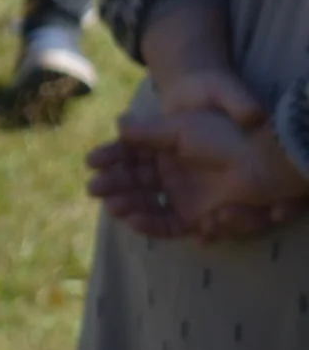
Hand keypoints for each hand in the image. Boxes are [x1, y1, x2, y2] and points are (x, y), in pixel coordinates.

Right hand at [99, 108, 308, 239]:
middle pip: (134, 180)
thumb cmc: (222, 138)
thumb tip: (117, 126)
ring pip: (146, 202)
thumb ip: (148, 131)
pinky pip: (166, 223)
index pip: (131, 153)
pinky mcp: (194, 216)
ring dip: (127, 204)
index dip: (111, 157)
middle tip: (94, 188)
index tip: (91, 162)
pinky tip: (133, 219)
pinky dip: (149, 224)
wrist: (258, 162)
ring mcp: (181, 194)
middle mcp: (171, 171)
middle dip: (114, 184)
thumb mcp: (181, 127)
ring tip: (111, 206)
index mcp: (166, 147)